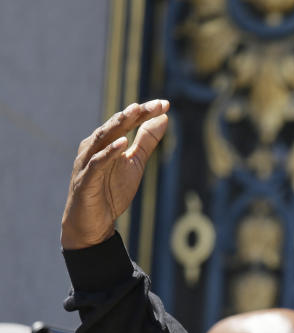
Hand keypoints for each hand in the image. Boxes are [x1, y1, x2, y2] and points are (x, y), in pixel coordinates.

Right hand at [61, 100, 169, 249]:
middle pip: (115, 126)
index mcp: (107, 142)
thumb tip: (164, 118)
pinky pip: (97, 163)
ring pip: (102, 138)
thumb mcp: (135, 163)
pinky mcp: (85, 179)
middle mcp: (95, 147)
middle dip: (134, 114)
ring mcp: (88, 162)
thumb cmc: (111, 190)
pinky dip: (108, 153)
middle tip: (152, 105)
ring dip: (118, 125)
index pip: (127, 122)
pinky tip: (122, 144)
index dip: (145, 113)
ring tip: (133, 113)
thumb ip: (147, 141)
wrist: (93, 223)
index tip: (165, 104)